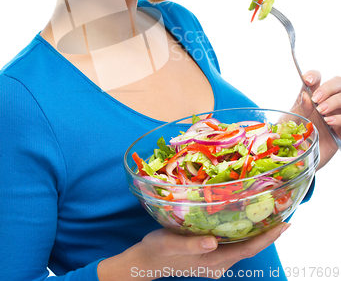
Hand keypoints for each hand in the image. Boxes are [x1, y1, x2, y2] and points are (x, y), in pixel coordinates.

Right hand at [125, 224, 289, 279]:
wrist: (147, 261)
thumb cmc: (158, 250)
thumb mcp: (171, 243)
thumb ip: (191, 244)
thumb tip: (213, 241)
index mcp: (214, 261)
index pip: (248, 249)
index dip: (268, 237)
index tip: (285, 224)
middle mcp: (220, 264)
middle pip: (250, 247)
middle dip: (268, 232)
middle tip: (282, 212)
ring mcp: (216, 261)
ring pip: (243, 245)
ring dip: (257, 231)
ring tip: (268, 213)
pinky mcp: (211, 255)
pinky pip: (234, 244)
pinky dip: (244, 232)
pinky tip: (245, 219)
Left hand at [291, 70, 340, 168]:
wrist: (297, 159)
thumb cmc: (290, 137)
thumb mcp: (289, 123)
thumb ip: (299, 109)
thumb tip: (306, 95)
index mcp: (310, 96)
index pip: (316, 78)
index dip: (314, 75)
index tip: (308, 80)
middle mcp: (325, 102)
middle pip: (337, 82)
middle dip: (329, 87)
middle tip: (317, 99)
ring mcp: (336, 114)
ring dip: (336, 101)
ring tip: (322, 112)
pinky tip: (330, 122)